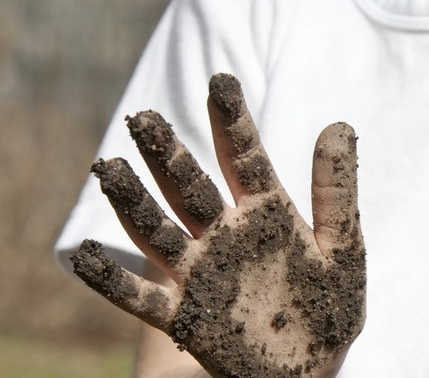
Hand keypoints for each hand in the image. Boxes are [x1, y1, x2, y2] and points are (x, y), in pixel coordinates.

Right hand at [71, 73, 364, 377]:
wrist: (310, 371)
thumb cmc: (329, 310)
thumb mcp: (344, 247)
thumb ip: (336, 191)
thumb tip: (339, 124)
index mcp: (267, 213)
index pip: (246, 157)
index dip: (233, 120)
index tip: (221, 80)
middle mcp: (227, 235)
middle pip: (190, 185)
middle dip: (168, 153)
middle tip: (143, 116)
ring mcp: (202, 272)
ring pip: (159, 229)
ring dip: (133, 201)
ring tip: (110, 167)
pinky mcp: (184, 315)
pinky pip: (140, 297)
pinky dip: (111, 279)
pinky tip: (83, 253)